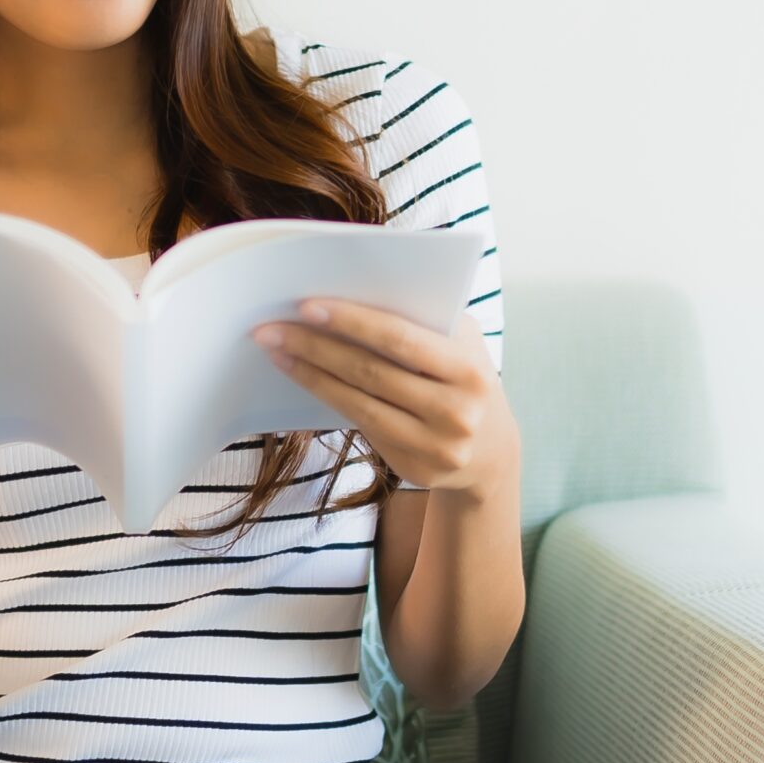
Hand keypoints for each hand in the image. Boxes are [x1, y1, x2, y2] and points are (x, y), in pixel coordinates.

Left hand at [252, 298, 517, 499]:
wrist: (492, 452)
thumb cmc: (464, 378)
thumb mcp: (461, 344)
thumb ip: (422, 320)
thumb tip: (349, 293)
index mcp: (469, 370)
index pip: (401, 339)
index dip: (352, 322)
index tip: (306, 306)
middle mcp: (456, 412)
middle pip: (370, 373)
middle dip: (316, 346)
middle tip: (272, 327)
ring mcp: (436, 447)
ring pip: (358, 404)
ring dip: (310, 374)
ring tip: (276, 350)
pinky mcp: (414, 469)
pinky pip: (362, 428)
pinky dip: (327, 400)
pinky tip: (302, 378)